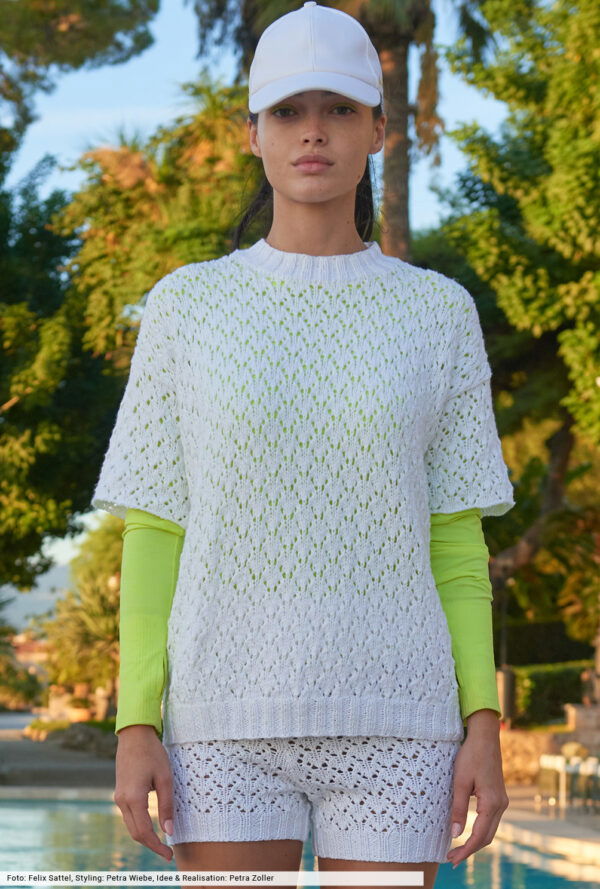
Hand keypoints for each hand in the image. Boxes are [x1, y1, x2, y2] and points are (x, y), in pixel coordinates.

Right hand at [113, 724, 173, 861]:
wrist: (134, 735)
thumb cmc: (152, 753)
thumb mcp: (165, 778)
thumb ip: (166, 806)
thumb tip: (169, 831)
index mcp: (134, 798)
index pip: (144, 832)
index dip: (157, 846)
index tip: (169, 855)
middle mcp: (122, 801)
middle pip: (135, 833)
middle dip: (151, 845)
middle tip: (168, 853)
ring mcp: (119, 797)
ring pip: (131, 826)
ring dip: (145, 836)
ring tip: (162, 842)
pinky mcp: (120, 793)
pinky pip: (129, 816)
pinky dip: (139, 825)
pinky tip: (151, 826)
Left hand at [446, 725, 508, 867]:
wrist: (485, 737)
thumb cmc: (471, 756)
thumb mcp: (460, 781)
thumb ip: (459, 808)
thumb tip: (456, 834)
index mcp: (492, 803)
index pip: (479, 836)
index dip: (466, 850)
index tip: (453, 859)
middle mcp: (501, 805)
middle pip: (487, 837)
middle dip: (470, 850)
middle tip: (452, 859)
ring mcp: (502, 801)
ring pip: (490, 831)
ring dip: (476, 842)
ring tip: (458, 850)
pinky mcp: (498, 797)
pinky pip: (491, 821)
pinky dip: (480, 831)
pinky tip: (468, 833)